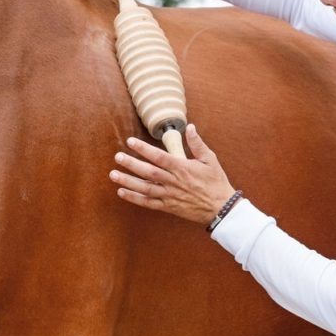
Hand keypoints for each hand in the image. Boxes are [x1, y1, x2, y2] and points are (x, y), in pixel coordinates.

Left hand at [109, 124, 236, 224]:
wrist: (221, 208)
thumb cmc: (216, 182)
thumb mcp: (210, 159)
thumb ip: (197, 143)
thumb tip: (189, 127)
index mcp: (182, 168)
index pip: (159, 157)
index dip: (144, 149)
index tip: (130, 141)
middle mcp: (173, 182)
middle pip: (148, 172)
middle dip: (131, 164)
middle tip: (117, 157)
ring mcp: (170, 195)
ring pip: (145, 188)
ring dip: (128, 181)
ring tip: (113, 174)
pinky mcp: (168, 207)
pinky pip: (149, 203)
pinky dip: (135, 198)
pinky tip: (122, 192)